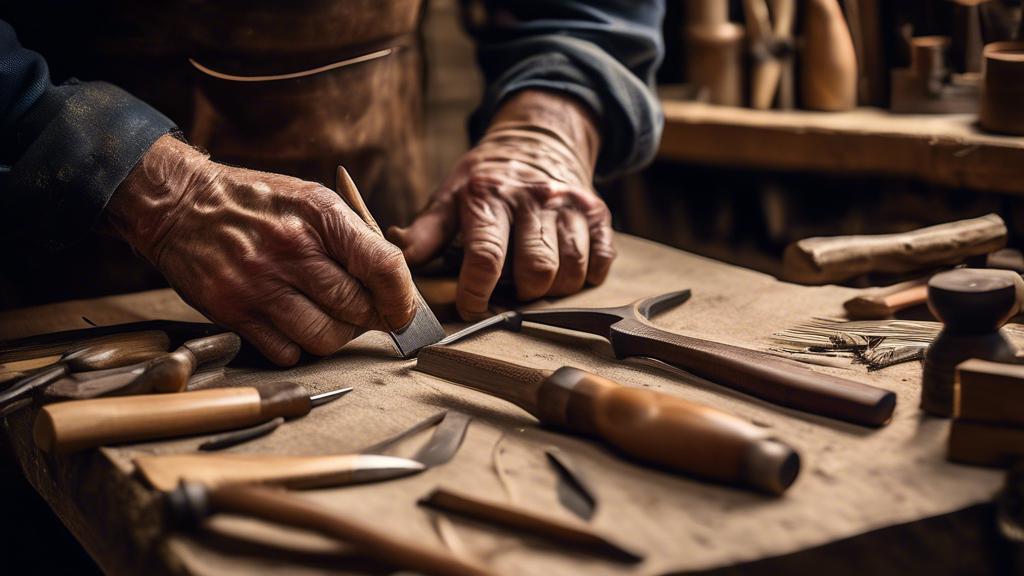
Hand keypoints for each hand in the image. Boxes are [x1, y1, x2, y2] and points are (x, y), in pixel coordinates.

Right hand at [100, 135, 416, 365]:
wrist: (179, 204)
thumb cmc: (255, 203)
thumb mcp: (312, 199)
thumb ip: (354, 238)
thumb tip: (395, 285)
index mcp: (320, 216)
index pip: (384, 267)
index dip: (402, 297)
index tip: (403, 309)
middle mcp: (291, 251)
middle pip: (358, 310)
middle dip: (370, 318)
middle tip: (364, 313)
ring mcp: (259, 284)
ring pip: (325, 339)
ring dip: (336, 336)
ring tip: (329, 318)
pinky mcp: (232, 311)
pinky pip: (286, 352)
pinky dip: (297, 345)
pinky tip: (292, 323)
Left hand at [388, 90, 614, 319]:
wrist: (538, 138)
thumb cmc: (488, 177)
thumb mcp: (451, 195)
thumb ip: (426, 231)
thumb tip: (399, 258)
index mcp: (491, 196)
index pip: (486, 256)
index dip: (477, 292)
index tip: (471, 308)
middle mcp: (535, 198)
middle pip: (537, 270)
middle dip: (522, 294)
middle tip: (510, 290)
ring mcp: (571, 205)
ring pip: (571, 270)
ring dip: (553, 287)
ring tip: (535, 278)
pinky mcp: (599, 214)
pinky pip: (600, 262)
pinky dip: (585, 275)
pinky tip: (564, 266)